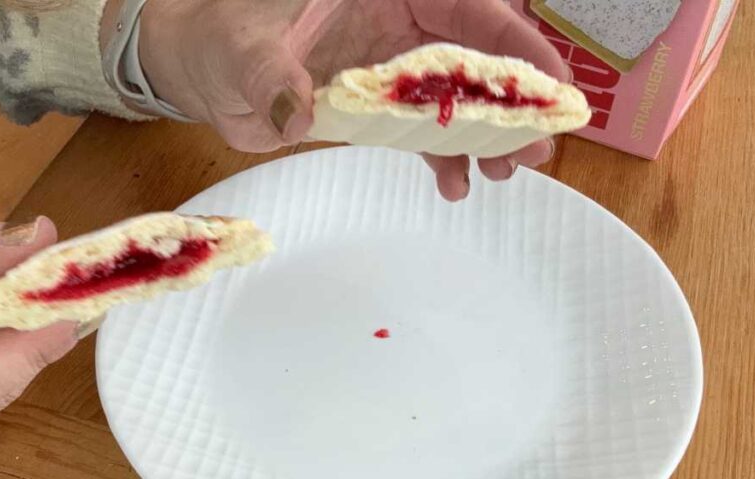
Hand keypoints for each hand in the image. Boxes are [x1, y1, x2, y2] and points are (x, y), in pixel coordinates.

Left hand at [129, 0, 567, 200]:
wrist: (204, 70)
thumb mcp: (241, 48)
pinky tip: (456, 185)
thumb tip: (296, 112)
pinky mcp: (378, 107)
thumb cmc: (220, 36)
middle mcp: (398, 24)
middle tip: (536, 148)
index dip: (514, 43)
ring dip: (488, 134)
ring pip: (458, 96)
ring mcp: (391, 68)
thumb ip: (269, 75)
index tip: (551, 82)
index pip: (466, 7)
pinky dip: (444, 157)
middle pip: (475, 55)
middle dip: (513, 100)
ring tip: (506, 173)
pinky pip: (423, 130)